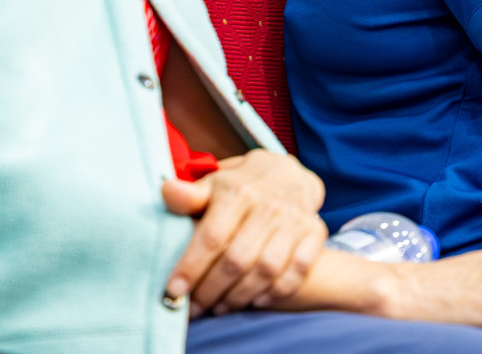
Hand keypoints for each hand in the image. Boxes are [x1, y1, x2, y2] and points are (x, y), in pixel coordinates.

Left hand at [161, 149, 327, 316]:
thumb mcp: (214, 184)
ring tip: (220, 307)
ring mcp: (294, 220)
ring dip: (240, 296)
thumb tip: (166, 191)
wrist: (288, 174)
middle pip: (238, 260)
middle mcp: (269, 205)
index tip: (173, 290)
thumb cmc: (241, 185)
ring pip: (266, 270)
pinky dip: (277, 291)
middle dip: (212, 290)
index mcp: (238, 192)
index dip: (191, 267)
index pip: (212, 237)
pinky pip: (298, 270)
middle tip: (194, 307)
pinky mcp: (315, 231)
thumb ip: (190, 195)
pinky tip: (256, 300)